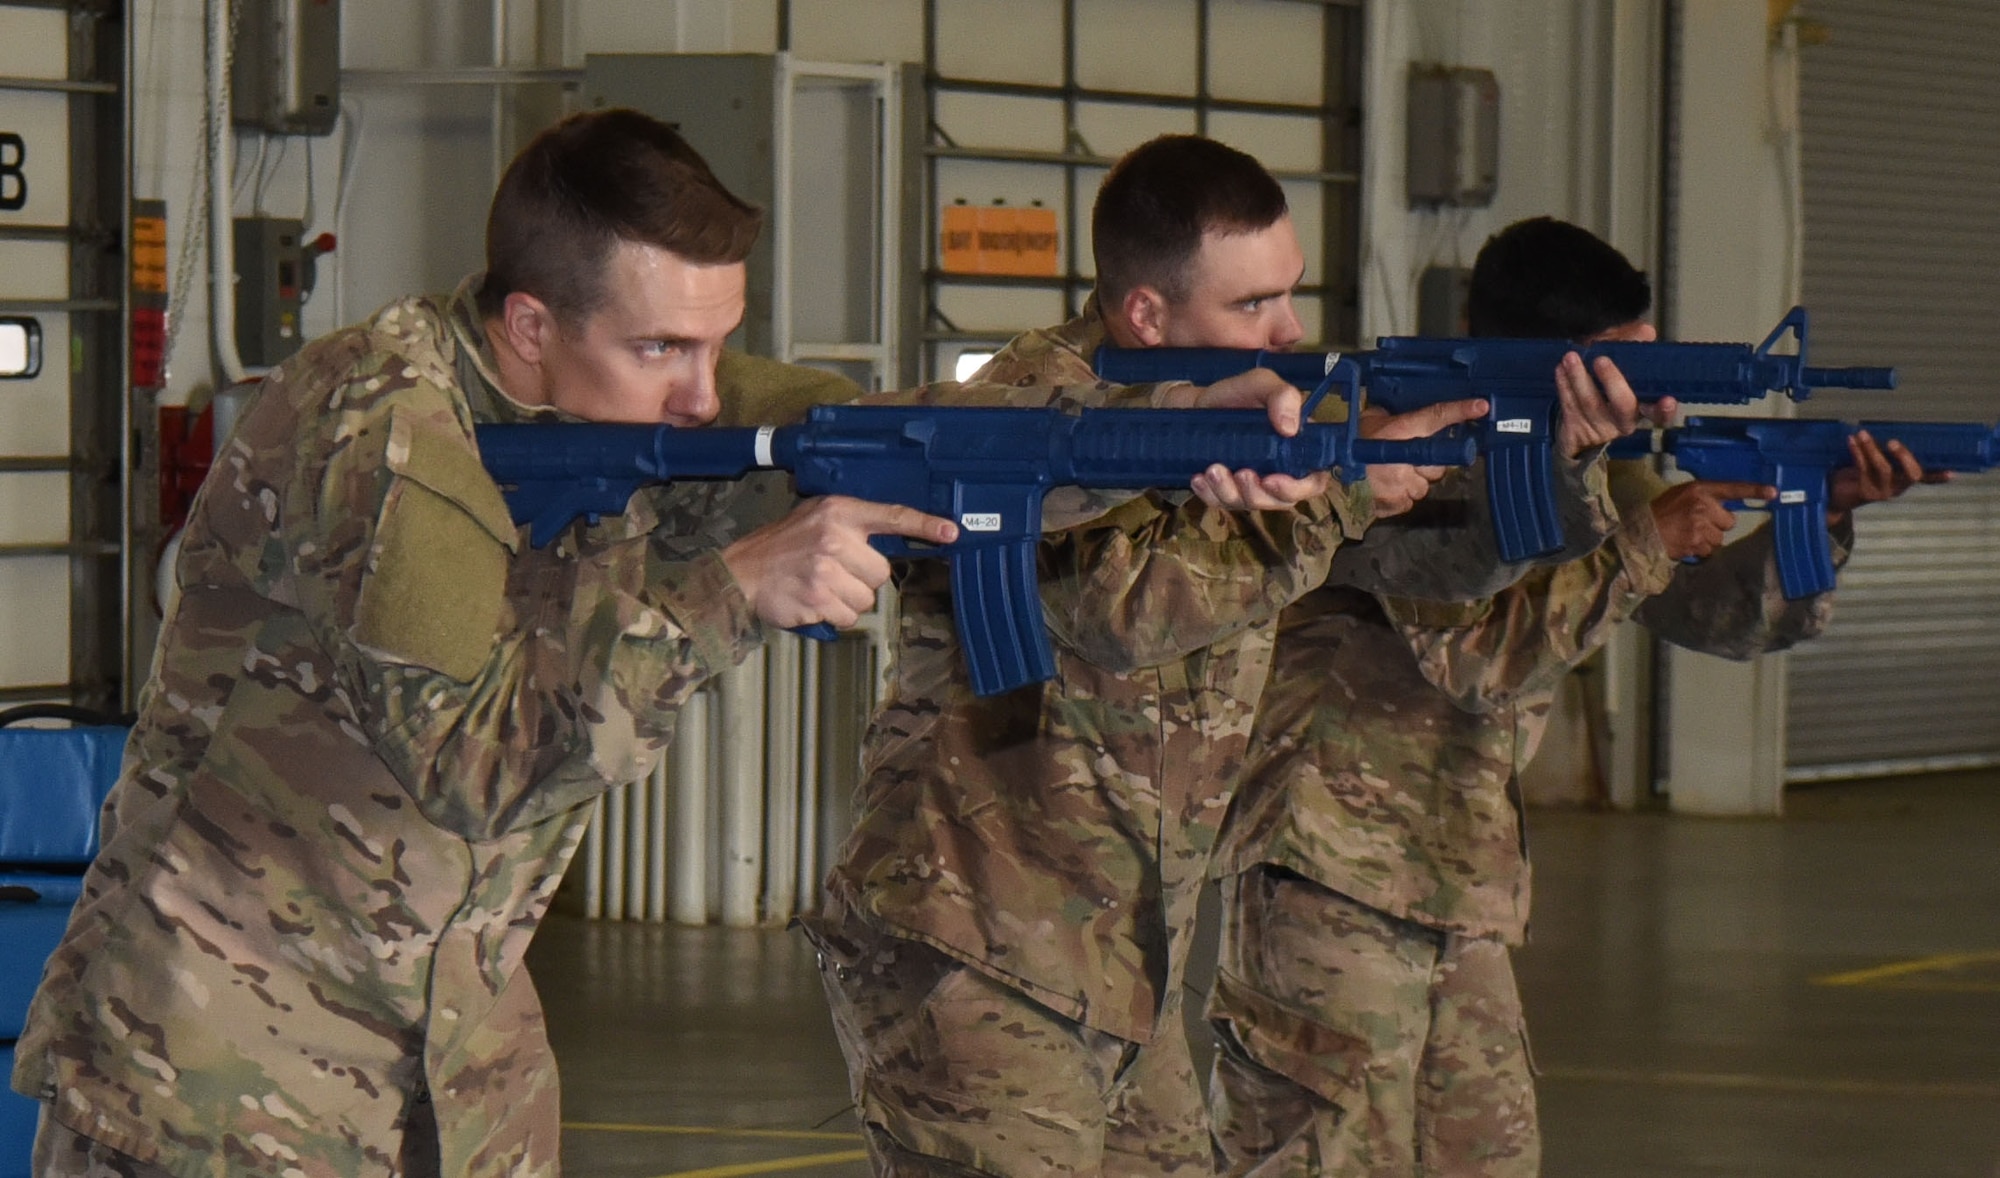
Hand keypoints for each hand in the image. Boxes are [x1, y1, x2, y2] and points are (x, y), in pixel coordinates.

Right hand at [721, 497, 957, 629]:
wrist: (739, 574)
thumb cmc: (780, 548)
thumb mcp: (814, 519)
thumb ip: (850, 526)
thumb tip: (889, 542)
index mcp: (838, 512)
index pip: (892, 515)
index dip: (925, 525)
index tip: (951, 533)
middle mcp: (835, 537)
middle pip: (881, 572)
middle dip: (862, 579)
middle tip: (833, 573)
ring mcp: (827, 569)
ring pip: (867, 598)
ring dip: (847, 600)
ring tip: (819, 587)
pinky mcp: (819, 598)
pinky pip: (848, 616)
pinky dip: (833, 616)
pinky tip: (812, 602)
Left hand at [1186, 368, 1329, 508]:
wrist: (1196, 403)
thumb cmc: (1236, 395)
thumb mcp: (1260, 383)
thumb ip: (1283, 396)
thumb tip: (1290, 428)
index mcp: (1296, 450)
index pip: (1312, 481)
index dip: (1298, 488)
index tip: (1273, 479)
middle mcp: (1278, 472)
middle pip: (1280, 501)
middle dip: (1259, 494)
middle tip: (1242, 473)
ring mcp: (1250, 485)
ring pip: (1248, 504)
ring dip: (1230, 492)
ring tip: (1213, 469)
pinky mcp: (1224, 491)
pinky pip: (1219, 503)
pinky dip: (1209, 494)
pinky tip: (1199, 477)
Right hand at [1357, 397, 1489, 517]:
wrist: (1323, 482)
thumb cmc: (1344, 447)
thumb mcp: (1367, 422)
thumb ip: (1393, 420)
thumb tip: (1414, 418)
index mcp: (1397, 432)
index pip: (1434, 418)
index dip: (1459, 412)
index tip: (1482, 406)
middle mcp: (1405, 459)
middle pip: (1438, 462)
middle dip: (1427, 461)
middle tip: (1405, 457)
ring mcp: (1403, 485)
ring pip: (1426, 483)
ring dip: (1414, 479)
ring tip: (1390, 474)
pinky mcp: (1399, 504)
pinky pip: (1412, 499)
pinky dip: (1403, 494)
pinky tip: (1385, 487)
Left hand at [1555, 353, 1676, 456]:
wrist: (1574, 418)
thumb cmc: (1605, 385)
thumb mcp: (1620, 362)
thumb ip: (1631, 344)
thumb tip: (1646, 331)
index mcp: (1642, 407)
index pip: (1660, 414)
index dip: (1664, 409)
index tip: (1667, 400)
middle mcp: (1624, 420)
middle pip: (1623, 404)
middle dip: (1613, 381)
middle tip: (1602, 360)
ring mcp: (1599, 426)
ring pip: (1591, 403)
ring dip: (1579, 378)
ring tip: (1571, 357)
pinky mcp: (1575, 429)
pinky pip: (1569, 406)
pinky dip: (1565, 386)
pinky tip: (1561, 370)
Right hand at [1649, 480, 1771, 560]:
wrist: (1642, 531)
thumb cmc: (1662, 511)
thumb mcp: (1682, 495)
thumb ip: (1704, 498)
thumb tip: (1725, 509)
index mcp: (1699, 490)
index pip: (1732, 489)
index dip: (1754, 490)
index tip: (1773, 492)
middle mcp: (1703, 506)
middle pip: (1728, 521)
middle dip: (1716, 525)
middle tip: (1697, 523)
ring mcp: (1700, 525)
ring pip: (1719, 538)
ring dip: (1707, 538)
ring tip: (1688, 534)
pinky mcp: (1696, 542)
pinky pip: (1708, 550)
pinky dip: (1698, 549)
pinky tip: (1685, 543)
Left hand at [1826, 430, 1951, 521]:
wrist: (1835, 495)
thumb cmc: (1858, 473)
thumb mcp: (1874, 462)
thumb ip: (1885, 452)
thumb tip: (1890, 428)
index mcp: (1904, 480)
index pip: (1927, 478)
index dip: (1938, 476)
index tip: (1952, 473)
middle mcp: (1898, 488)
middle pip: (1911, 474)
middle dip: (1904, 456)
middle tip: (1893, 441)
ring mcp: (1883, 492)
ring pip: (1884, 469)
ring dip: (1872, 449)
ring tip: (1862, 433)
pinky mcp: (1865, 493)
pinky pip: (1863, 469)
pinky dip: (1857, 452)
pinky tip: (1852, 441)